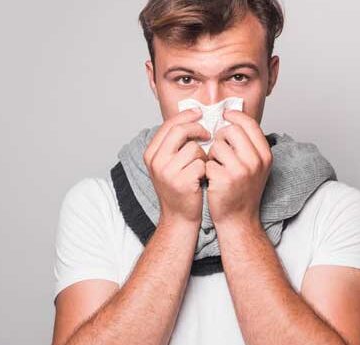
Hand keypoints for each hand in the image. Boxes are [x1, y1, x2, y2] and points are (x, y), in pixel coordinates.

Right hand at [143, 108, 209, 225]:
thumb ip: (175, 144)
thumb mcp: (170, 164)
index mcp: (151, 153)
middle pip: (179, 131)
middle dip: (198, 129)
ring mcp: (167, 172)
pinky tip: (203, 178)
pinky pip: (201, 164)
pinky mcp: (181, 182)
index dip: (186, 116)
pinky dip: (207, 169)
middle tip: (208, 134)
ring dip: (204, 156)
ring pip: (194, 148)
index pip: (168, 125)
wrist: (180, 217)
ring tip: (202, 167)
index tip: (200, 113)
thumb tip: (192, 117)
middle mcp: (156, 161)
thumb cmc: (180, 188)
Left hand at [205, 109, 271, 227]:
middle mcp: (255, 161)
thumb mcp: (256, 166)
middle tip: (219, 148)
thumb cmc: (244, 190)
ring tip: (217, 167)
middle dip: (220, 137)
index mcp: (265, 155)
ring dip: (212, 154)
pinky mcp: (223, 179)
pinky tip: (213, 179)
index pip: (249, 124)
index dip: (235, 116)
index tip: (225, 114)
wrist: (238, 219)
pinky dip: (207, 169)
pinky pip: (208, 161)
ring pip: (217, 145)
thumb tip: (234, 118)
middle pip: (231, 130)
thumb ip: (249, 144)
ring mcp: (240, 170)